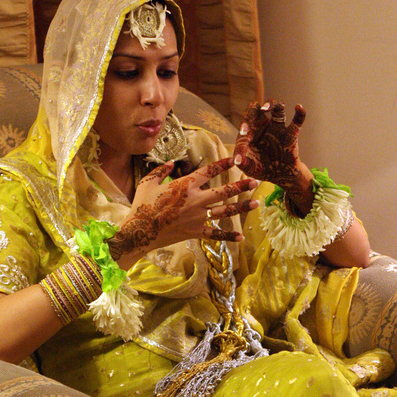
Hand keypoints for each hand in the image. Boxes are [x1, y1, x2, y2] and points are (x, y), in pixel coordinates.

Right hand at [108, 157, 258, 264]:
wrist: (140, 231)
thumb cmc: (142, 205)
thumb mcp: (148, 182)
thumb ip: (162, 170)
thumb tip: (172, 162)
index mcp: (185, 185)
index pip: (209, 171)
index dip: (222, 164)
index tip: (234, 159)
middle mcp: (196, 200)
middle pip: (224, 191)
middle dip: (242, 186)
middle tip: (255, 181)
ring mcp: (197, 217)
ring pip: (225, 211)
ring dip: (242, 207)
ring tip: (257, 203)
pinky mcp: (195, 232)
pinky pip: (215, 234)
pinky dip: (228, 236)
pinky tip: (241, 237)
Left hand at [234, 101, 313, 215]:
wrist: (280, 175)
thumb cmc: (262, 168)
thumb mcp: (249, 167)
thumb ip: (242, 162)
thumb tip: (237, 160)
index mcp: (252, 130)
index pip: (246, 121)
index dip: (244, 123)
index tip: (243, 132)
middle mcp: (264, 125)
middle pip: (257, 108)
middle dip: (253, 109)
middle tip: (250, 114)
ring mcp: (278, 128)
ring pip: (277, 108)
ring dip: (272, 104)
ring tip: (266, 108)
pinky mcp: (291, 134)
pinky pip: (297, 121)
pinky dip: (300, 114)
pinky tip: (299, 107)